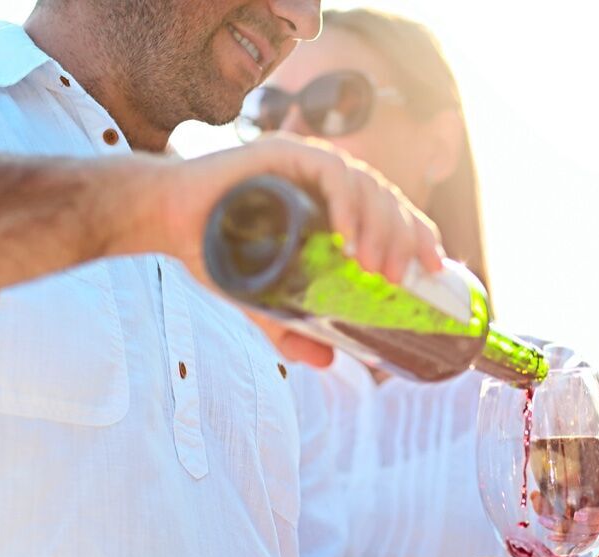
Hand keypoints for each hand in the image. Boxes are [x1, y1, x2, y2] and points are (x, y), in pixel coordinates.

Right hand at [153, 133, 444, 365]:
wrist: (162, 222)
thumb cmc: (213, 250)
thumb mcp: (263, 300)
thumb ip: (291, 329)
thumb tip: (326, 360)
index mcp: (333, 202)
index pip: (392, 212)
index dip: (420, 235)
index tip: (436, 269)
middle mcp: (327, 178)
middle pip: (388, 200)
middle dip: (404, 239)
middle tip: (400, 281)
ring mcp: (307, 161)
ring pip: (368, 186)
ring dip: (381, 227)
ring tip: (378, 269)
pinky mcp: (282, 153)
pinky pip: (331, 173)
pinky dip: (347, 203)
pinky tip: (351, 237)